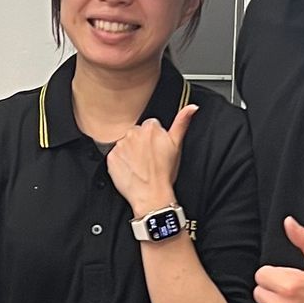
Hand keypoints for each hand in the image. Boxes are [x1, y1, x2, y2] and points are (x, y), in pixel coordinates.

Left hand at [105, 101, 197, 218]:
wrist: (152, 195)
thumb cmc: (165, 173)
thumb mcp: (177, 145)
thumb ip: (182, 122)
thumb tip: (192, 107)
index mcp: (150, 128)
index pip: (150, 125)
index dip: (154, 139)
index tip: (156, 149)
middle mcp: (133, 133)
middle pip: (136, 133)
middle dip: (141, 143)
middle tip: (149, 159)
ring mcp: (120, 145)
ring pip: (125, 143)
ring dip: (130, 152)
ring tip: (140, 166)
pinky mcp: (111, 157)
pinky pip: (115, 155)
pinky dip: (121, 161)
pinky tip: (130, 170)